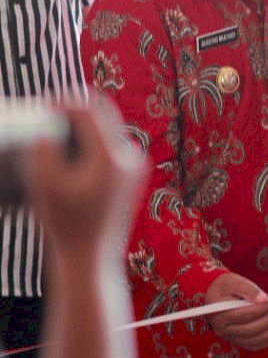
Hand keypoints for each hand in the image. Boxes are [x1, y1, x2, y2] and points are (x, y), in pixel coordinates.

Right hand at [26, 101, 145, 259]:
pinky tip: (68, 155)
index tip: (42, 105)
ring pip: (105, 131)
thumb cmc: (65, 223)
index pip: (89, 110)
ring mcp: (134, 166)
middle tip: (46, 116)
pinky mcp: (131, 174)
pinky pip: (108, 147)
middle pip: (100, 117)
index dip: (64, 102)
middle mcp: (130, 157)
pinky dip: (88, 144)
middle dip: (73, 113)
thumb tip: (48, 128)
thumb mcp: (45, 185)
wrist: (91, 255)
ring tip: (53, 137)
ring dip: (80, 129)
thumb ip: (44, 151)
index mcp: (112, 157)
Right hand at [205, 273, 267, 350]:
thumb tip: (264, 298)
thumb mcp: (233, 281)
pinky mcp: (237, 340)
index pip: (244, 315)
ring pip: (253, 340)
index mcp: (220, 313)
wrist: (216, 297)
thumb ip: (248, 288)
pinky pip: (254, 345)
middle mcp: (222, 329)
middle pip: (250, 330)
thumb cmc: (224, 288)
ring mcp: (230, 337)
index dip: (261, 309)